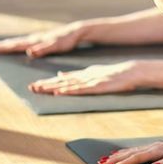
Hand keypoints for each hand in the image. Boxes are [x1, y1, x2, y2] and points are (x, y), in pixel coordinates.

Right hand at [0, 22, 85, 56]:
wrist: (76, 32)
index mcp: (35, 41)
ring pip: (19, 41)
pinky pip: (26, 42)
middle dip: (1, 46)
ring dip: (8, 44)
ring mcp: (38, 39)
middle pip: (14, 42)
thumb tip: (29, 52)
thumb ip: (43, 49)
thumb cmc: (67, 40)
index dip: (2, 48)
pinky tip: (17, 46)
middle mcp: (34, 38)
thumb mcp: (56, 46)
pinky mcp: (42, 40)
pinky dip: (17, 44)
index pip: (15, 45)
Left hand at [29, 61, 146, 94]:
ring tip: (40, 89)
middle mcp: (84, 76)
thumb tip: (62, 75)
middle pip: (62, 81)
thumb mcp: (95, 73)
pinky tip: (60, 92)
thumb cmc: (116, 75)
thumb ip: (79, 75)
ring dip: (53, 88)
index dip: (48, 81)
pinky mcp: (98, 86)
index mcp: (84, 74)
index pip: (63, 79)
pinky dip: (69, 91)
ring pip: (68, 85)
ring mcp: (91, 81)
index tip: (35, 84)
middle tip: (31, 87)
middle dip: (46, 84)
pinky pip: (81, 90)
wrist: (132, 71)